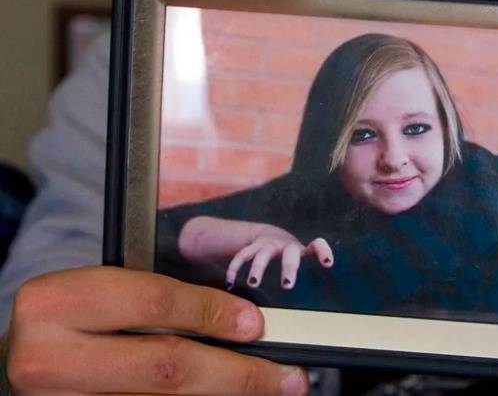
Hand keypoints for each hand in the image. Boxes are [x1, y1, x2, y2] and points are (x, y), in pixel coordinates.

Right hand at [3, 266, 307, 395]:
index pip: (153, 302)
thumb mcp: (102, 296)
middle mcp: (49, 359)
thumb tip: (241, 322)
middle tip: (285, 377)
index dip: (212, 313)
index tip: (256, 324)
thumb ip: (157, 303)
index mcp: (56, 303)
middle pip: (167, 366)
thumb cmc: (71, 323)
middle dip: (238, 373)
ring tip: (265, 392)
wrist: (25, 361)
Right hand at [225, 225, 332, 290]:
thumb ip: (303, 279)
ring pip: (263, 254)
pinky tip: (230, 283)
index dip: (322, 252)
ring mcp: (268, 244)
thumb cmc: (287, 258)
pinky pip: (242, 255)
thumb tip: (311, 312)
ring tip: (254, 284)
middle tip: (288, 285)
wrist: (266, 234)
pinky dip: (235, 268)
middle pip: (290, 253)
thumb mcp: (297, 262)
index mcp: (300, 250)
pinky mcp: (252, 246)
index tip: (328, 263)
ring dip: (259, 268)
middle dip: (289, 268)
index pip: (316, 245)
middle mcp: (285, 245)